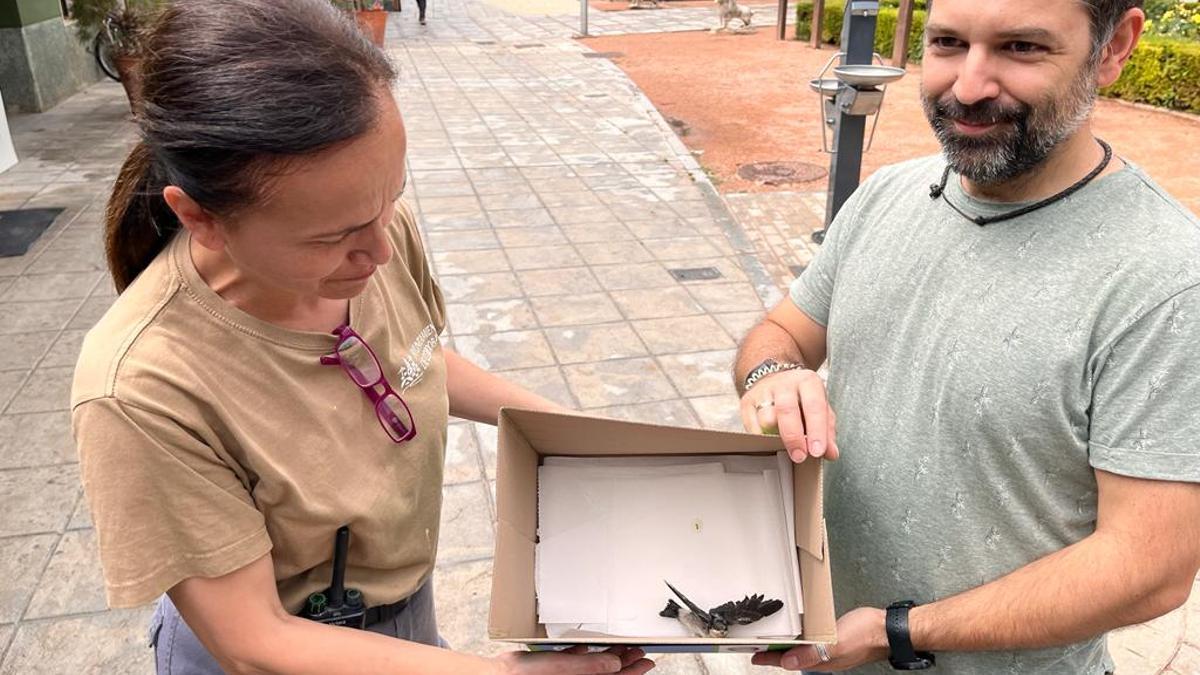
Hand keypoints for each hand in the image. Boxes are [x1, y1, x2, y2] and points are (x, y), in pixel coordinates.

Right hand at [493, 645, 654, 674]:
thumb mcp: (566, 668)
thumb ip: (592, 666)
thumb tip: (616, 664)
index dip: (634, 670)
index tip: (647, 661)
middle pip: (607, 673)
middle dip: (625, 663)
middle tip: (640, 653)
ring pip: (593, 667)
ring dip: (608, 657)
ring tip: (620, 648)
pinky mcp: (552, 669)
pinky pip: (573, 662)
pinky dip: (582, 655)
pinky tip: (585, 647)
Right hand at [739, 368, 838, 462]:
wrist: (774, 380)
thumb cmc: (801, 398)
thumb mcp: (820, 409)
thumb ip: (827, 430)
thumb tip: (831, 453)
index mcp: (808, 382)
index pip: (814, 406)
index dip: (817, 430)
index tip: (817, 452)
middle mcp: (785, 383)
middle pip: (787, 410)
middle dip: (794, 437)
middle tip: (799, 457)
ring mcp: (763, 391)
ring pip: (766, 418)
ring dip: (775, 437)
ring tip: (783, 447)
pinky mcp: (747, 401)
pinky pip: (751, 425)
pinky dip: (760, 438)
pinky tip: (768, 442)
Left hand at [751, 607, 886, 670]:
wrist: (888, 630)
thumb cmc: (866, 635)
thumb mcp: (836, 644)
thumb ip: (812, 654)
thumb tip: (788, 663)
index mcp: (821, 661)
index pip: (788, 662)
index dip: (770, 659)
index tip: (753, 656)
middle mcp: (824, 658)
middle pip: (793, 658)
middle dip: (775, 654)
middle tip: (759, 648)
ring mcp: (831, 650)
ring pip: (802, 651)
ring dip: (788, 647)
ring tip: (774, 641)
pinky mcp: (836, 641)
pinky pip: (813, 643)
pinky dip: (802, 639)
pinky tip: (801, 633)